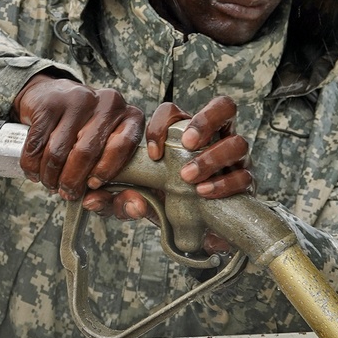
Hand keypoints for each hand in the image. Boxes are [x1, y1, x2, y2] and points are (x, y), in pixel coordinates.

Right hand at [11, 73, 143, 199]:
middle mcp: (108, 103)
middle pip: (86, 152)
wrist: (54, 95)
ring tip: (50, 184)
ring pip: (58, 152)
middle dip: (73, 181)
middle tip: (67, 192)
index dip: (107, 170)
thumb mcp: (106, 145)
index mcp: (130, 117)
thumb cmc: (86, 131)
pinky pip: (37, 144)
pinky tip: (34, 173)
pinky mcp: (50, 103)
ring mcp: (78, 98)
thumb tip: (92, 202)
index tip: (94, 186)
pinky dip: (32, 164)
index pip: (124, 145)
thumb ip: (108, 174)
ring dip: (50, 176)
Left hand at [82, 96, 253, 253]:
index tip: (153, 153)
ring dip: (212, 157)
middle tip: (188, 143)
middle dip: (205, 120)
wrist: (198, 230)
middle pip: (225, 106)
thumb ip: (116, 198)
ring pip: (238, 142)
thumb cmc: (169, 203)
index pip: (176, 111)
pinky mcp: (246, 182)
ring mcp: (234, 159)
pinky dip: (224, 183)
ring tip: (190, 177)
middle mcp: (215, 138)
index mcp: (185, 133)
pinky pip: (245, 176)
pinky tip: (204, 193)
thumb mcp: (139, 199)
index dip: (165, 123)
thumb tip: (92, 200)